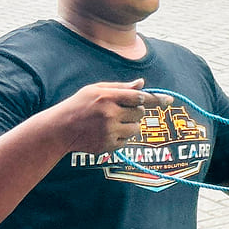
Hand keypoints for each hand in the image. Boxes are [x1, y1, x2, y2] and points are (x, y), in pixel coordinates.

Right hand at [51, 79, 168, 153]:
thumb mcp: (95, 89)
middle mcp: (110, 114)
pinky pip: (127, 140)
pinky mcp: (108, 145)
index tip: (169, 100)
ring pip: (136, 128)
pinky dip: (121, 136)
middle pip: (140, 113)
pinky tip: (105, 132)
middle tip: (118, 111)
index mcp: (107, 97)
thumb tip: (142, 83)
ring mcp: (109, 131)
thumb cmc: (78, 105)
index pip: (140, 97)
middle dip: (134, 112)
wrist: (59, 129)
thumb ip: (120, 87)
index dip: (155, 99)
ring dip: (130, 125)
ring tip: (111, 122)